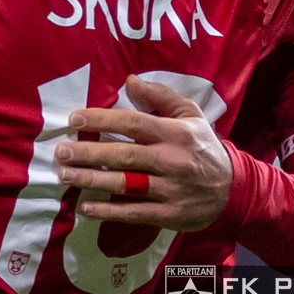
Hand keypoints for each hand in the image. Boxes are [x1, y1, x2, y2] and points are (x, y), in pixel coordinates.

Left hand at [55, 76, 231, 231]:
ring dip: (92, 180)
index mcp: (176, 133)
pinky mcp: (169, 214)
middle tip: (60, 151)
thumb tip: (130, 80)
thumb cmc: (202, 147)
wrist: (233, 190)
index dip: (102, 120)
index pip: (133, 123)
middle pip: (125, 155)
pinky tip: (85, 208)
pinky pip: (135, 212)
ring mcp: (171, 189)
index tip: (74, 119)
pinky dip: (109, 211)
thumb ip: (161, 97)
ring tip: (64, 175)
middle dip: (89, 153)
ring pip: (126, 184)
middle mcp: (173, 160)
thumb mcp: (191, 116)